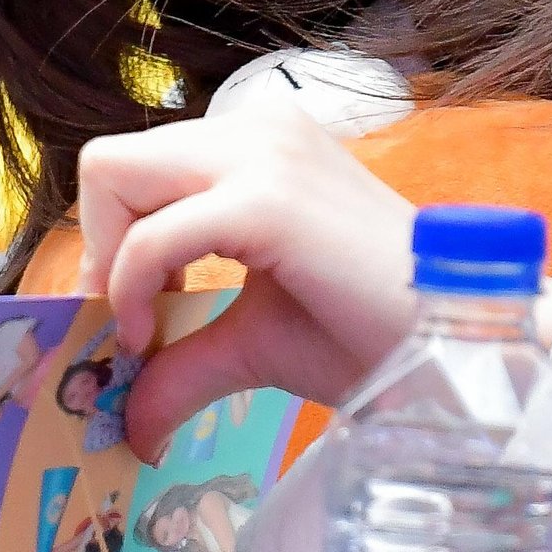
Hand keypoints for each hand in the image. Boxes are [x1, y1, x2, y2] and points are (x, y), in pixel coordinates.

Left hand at [76, 103, 417, 461]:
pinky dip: (129, 288)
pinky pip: (152, 235)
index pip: (136, 165)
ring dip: (110, 262)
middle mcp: (258, 131)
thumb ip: (182, 359)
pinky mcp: (267, 201)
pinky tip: (154, 335)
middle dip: (98, 247)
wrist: (453, 346)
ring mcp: (264, 155)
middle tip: (130, 322)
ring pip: (115, 176)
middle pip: (111, 163)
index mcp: (258, 145)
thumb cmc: (370, 335)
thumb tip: (127, 420)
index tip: (134, 313)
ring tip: (148, 327)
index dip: (111, 240)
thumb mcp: (254, 338)